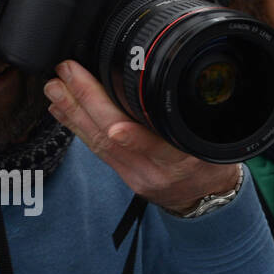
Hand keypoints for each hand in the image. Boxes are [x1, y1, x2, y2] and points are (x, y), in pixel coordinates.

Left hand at [44, 61, 239, 211]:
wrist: (207, 196)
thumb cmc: (214, 155)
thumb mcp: (218, 135)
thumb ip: (193, 115)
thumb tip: (171, 78)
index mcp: (187, 159)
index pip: (159, 149)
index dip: (135, 139)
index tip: (115, 126)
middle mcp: (158, 170)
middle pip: (116, 141)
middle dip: (87, 105)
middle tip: (66, 77)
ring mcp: (138, 176)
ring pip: (99, 145)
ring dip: (73, 114)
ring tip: (55, 90)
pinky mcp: (125, 177)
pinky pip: (97, 151)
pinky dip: (77, 128)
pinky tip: (61, 111)